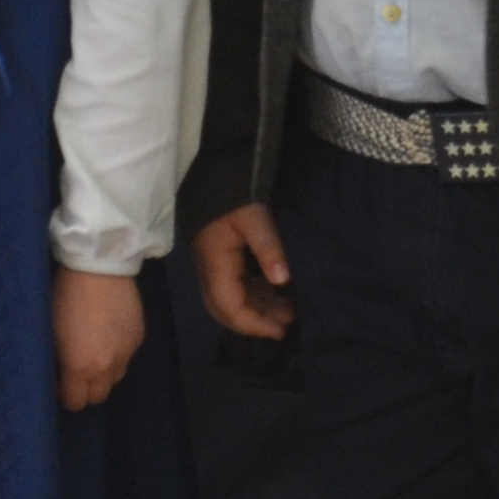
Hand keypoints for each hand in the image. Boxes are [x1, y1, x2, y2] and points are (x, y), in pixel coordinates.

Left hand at [54, 265, 144, 409]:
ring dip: (103, 372)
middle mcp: (107, 367)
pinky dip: (117, 352)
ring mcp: (127, 352)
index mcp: (80, 367)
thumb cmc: (64, 296)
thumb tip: (57, 373)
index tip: (59, 379)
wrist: (99, 266)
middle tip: (75, 368)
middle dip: (86, 388)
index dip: (65, 395)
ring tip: (93, 350)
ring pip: (115, 378)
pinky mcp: (138, 337)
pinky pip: (126, 357)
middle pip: (98, 397)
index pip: (76, 403)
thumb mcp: (50, 331)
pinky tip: (107, 332)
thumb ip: (56, 361)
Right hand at [194, 204, 294, 339]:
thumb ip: (268, 247)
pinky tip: (275, 292)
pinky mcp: (221, 257)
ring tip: (287, 310)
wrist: (218, 168)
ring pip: (231, 299)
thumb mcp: (255, 216)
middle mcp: (210, 268)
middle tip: (286, 323)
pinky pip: (235, 285)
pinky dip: (254, 294)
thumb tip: (283, 280)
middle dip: (255, 321)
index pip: (228, 306)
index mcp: (215, 262)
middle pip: (226, 309)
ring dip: (257, 308)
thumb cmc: (236, 191)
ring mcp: (214, 263)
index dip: (252, 324)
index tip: (279, 331)